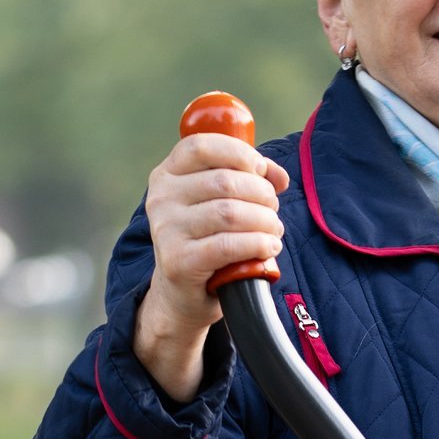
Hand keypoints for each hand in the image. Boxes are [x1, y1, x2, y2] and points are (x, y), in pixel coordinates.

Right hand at [133, 132, 289, 400]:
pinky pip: (229, 245)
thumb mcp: (220, 201)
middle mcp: (161, 199)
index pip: (201, 146)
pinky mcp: (178, 261)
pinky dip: (258, 244)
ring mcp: (166, 231)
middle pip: (225, 181)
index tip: (260, 170)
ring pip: (230, 213)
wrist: (183, 293)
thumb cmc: (207, 239)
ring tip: (274, 230)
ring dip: (264, 221)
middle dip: (261, 193)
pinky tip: (269, 248)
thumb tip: (278, 176)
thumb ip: (247, 178)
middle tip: (272, 209)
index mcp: (167, 175)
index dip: (239, 153)